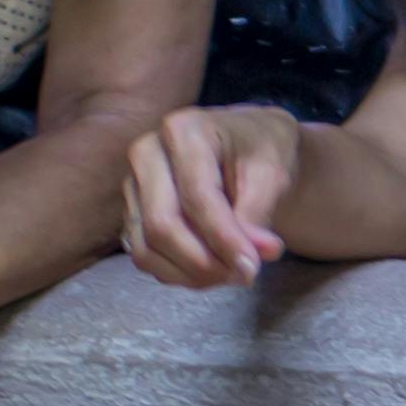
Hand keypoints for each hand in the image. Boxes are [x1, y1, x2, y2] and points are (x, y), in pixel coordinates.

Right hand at [122, 103, 304, 287]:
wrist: (247, 145)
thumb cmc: (261, 150)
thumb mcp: (272, 172)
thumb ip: (257, 215)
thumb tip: (247, 262)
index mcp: (183, 130)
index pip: (196, 197)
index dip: (224, 238)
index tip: (252, 266)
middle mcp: (147, 154)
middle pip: (162, 225)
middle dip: (205, 262)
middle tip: (245, 275)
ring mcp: (134, 185)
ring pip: (148, 249)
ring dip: (192, 274)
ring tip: (233, 273)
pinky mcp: (133, 212)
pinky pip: (145, 257)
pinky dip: (180, 274)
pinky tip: (214, 270)